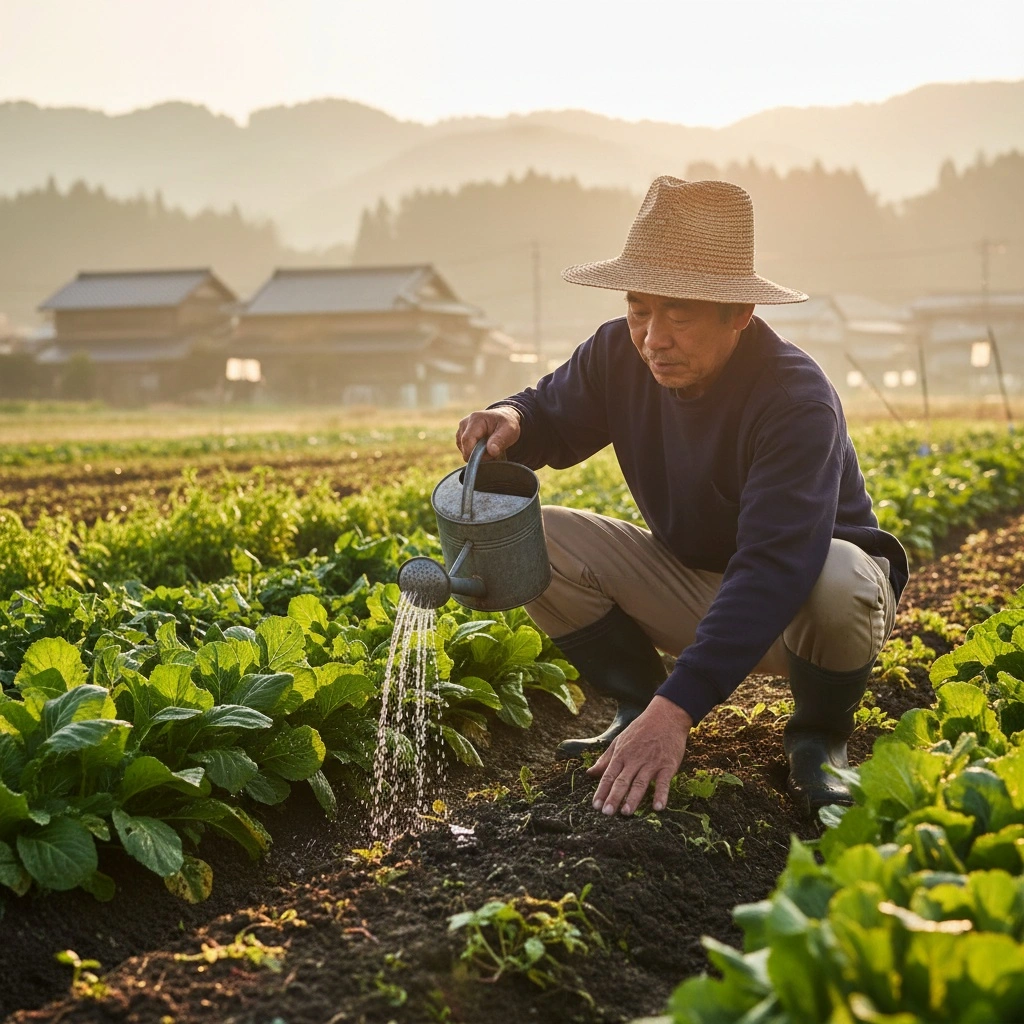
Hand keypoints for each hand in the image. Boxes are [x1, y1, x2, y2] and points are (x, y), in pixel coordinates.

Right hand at [456, 406, 521, 460]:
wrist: (503, 418)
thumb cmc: (506, 424)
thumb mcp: (509, 430)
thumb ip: (500, 440)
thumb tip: (491, 451)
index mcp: (475, 419)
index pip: (467, 441)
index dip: (475, 454)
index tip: (489, 457)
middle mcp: (464, 423)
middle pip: (464, 447)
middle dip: (478, 455)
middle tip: (493, 451)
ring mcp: (461, 429)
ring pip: (463, 450)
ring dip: (476, 454)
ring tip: (489, 448)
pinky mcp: (460, 436)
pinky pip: (464, 450)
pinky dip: (473, 452)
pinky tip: (483, 447)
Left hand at [587, 696, 692, 815]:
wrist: (666, 716)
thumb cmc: (641, 729)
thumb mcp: (619, 741)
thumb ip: (605, 759)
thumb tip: (589, 773)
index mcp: (621, 755)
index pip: (609, 775)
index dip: (602, 791)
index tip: (595, 806)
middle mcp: (634, 760)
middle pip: (622, 781)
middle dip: (614, 797)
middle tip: (606, 813)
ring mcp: (651, 763)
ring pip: (640, 783)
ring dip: (633, 798)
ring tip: (626, 812)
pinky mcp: (667, 765)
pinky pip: (664, 782)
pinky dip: (661, 795)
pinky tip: (658, 807)